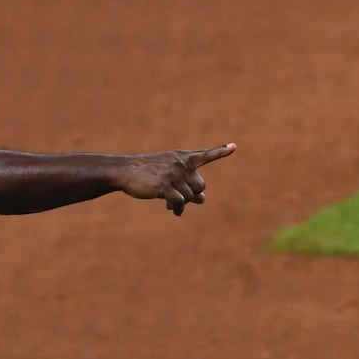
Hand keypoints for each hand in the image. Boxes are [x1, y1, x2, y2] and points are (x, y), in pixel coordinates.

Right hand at [120, 143, 235, 214]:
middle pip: (200, 186)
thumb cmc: (146, 172)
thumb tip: (203, 199)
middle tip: (183, 200)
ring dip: (182, 204)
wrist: (124, 170)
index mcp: (182, 157)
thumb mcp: (168, 173)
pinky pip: (179, 203)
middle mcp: (180, 164)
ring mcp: (173, 175)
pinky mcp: (164, 186)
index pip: (205, 155)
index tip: (233, 147)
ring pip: (190, 197)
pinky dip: (178, 209)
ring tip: (172, 207)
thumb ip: (187, 183)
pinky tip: (173, 211)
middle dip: (193, 195)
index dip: (220, 151)